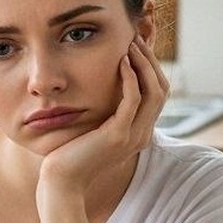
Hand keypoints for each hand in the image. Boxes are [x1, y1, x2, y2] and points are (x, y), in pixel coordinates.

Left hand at [38, 34, 168, 195]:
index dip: (151, 68)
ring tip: (131, 44)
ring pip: (153, 91)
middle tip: (137, 38)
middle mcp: (142, 134)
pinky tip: (121, 62)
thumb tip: (102, 91)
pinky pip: (133, 100)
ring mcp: (133, 136)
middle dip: (151, 61)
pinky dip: (131, 78)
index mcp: (139, 133)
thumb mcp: (94, 131)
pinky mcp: (118, 136)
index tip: (137, 46)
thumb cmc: (71, 156)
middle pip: (161, 89)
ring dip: (144, 64)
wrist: (61, 183)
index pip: (158, 94)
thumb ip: (105, 115)